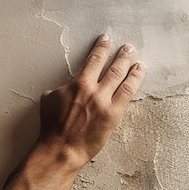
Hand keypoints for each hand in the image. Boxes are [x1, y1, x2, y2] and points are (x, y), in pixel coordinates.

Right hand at [38, 35, 145, 169]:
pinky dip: (135, 81)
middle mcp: (93, 90)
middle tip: (127, 47)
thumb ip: (60, 90)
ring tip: (136, 58)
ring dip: (130, 65)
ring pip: (122, 78)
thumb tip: (64, 88)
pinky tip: (139, 74)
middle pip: (112, 67)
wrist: (62, 148)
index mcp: (77, 84)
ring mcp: (105, 102)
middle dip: (121, 55)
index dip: (101, 48)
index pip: (93, 60)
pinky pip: (128, 93)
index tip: (106, 40)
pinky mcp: (114, 115)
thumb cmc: (53, 128)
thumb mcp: (49, 101)